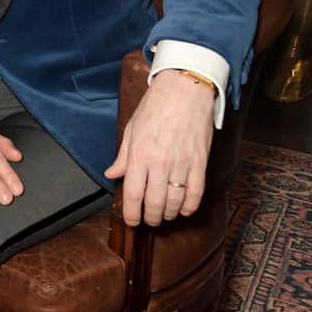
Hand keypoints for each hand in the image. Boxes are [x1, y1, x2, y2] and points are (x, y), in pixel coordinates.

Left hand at [103, 69, 215, 226]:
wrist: (185, 90)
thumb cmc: (156, 106)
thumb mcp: (131, 128)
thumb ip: (122, 156)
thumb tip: (112, 174)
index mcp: (139, 154)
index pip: (133, 194)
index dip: (131, 214)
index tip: (131, 221)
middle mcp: (160, 163)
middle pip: (155, 204)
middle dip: (150, 218)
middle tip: (148, 220)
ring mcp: (182, 164)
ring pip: (176, 203)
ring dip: (169, 215)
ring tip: (164, 215)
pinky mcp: (200, 163)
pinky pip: (196, 194)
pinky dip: (190, 207)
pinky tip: (184, 210)